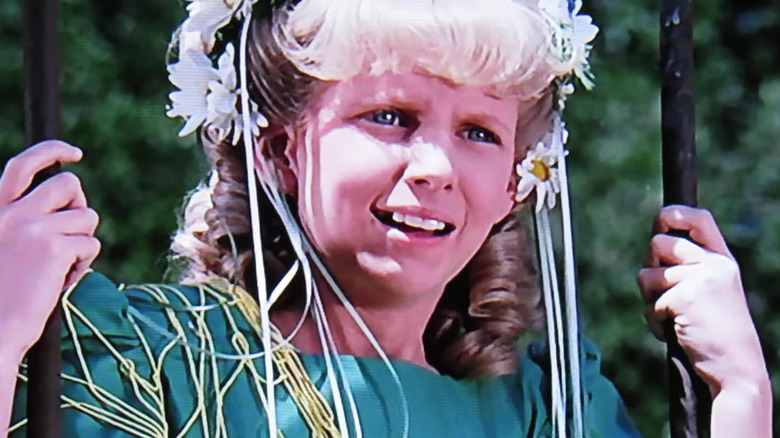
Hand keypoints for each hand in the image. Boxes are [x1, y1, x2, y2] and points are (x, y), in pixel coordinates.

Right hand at [0, 140, 99, 363]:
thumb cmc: (2, 294)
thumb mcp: (6, 245)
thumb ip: (27, 222)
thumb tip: (71, 206)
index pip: (22, 165)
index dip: (52, 151)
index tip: (75, 153)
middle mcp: (12, 213)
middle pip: (69, 183)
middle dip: (79, 205)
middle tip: (71, 233)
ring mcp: (33, 228)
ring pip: (87, 216)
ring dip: (82, 241)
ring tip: (58, 266)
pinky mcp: (54, 247)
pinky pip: (91, 244)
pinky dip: (83, 264)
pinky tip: (60, 281)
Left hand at [637, 205, 767, 396]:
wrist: (736, 367)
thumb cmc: (716, 333)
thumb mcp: (710, 291)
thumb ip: (689, 267)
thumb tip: (653, 246)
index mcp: (722, 260)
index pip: (699, 219)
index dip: (673, 214)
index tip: (661, 221)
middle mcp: (715, 264)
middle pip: (658, 243)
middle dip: (650, 267)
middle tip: (662, 292)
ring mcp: (700, 279)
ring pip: (646, 274)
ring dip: (649, 299)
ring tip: (672, 316)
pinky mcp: (685, 297)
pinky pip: (649, 304)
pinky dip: (654, 322)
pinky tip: (675, 331)